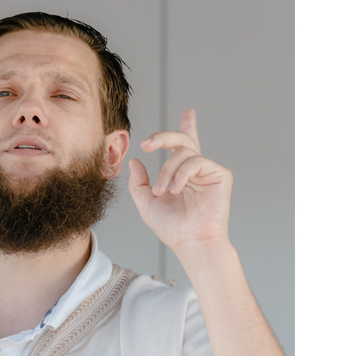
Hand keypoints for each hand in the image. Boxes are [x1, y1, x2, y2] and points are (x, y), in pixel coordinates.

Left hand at [128, 109, 233, 254]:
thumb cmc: (172, 228)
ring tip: (162, 192)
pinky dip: (181, 174)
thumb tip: (136, 161)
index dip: (189, 127)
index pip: (185, 146)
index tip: (189, 112)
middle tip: (147, 144)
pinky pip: (196, 161)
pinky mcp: (220, 175)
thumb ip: (139, 182)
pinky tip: (177, 189)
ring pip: (183, 153)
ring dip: (166, 171)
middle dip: (163, 137)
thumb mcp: (146, 203)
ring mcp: (209, 172)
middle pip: (182, 140)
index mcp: (182, 175)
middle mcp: (197, 170)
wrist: (191, 243)